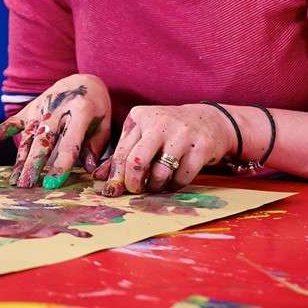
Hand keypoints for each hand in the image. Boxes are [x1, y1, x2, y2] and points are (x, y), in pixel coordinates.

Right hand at [0, 74, 110, 188]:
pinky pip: (9, 124)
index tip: (53, 184)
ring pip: (27, 138)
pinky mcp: (27, 110)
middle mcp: (56, 110)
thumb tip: (87, 169)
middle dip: (35, 164)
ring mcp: (39, 110)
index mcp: (80, 111)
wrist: (80, 80)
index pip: (69, 142)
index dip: (61, 164)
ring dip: (20, 161)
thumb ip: (95, 146)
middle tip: (28, 186)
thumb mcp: (104, 123)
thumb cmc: (95, 107)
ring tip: (15, 182)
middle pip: (43, 141)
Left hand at [93, 104, 236, 196]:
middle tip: (136, 189)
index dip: (115, 176)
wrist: (209, 121)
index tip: (112, 191)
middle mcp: (159, 122)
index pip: (121, 152)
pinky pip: (182, 177)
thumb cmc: (168, 131)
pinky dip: (175, 185)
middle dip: (133, 183)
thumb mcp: (143, 135)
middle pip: (137, 162)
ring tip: (157, 184)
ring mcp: (182, 134)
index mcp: (139, 117)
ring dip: (156, 186)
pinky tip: (173, 180)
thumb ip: (122, 154)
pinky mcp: (201, 147)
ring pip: (160, 172)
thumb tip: (98, 178)